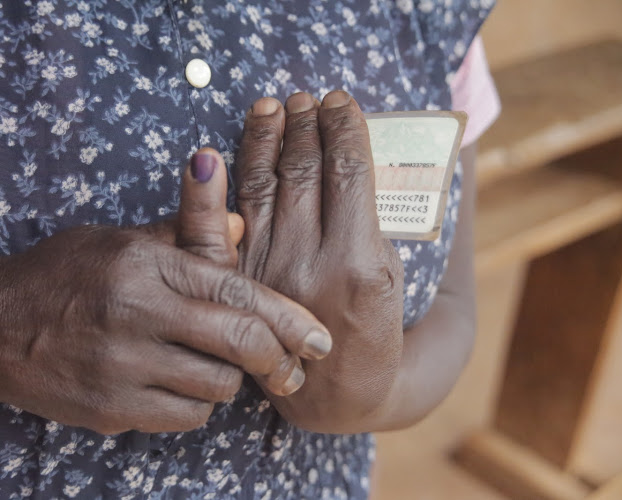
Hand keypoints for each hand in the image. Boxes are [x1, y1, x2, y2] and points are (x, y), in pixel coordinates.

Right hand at [0, 150, 330, 434]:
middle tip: (294, 362)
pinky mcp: (111, 411)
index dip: (288, 318)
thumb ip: (185, 235)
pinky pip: (185, 418)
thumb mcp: (118, 240)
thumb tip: (244, 227)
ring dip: (231, 377)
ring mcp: (121, 370)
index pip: (236, 292)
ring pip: (218, 388)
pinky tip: (183, 384)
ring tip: (216, 361)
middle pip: (239, 344)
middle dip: (278, 356)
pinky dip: (198, 404)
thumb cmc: (58, 274)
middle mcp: (135, 317)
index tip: (319, 337)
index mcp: (143, 267)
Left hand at [234, 91, 404, 431]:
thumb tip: (352, 157)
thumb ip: (373, 219)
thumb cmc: (377, 328)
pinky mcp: (242, 278)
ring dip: (269, 139)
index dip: (343, 128)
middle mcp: (309, 264)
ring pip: (265, 186)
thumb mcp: (392, 275)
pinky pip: (228, 217)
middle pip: (305, 172)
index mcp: (359, 264)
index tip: (341, 100)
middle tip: (309, 97)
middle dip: (307, 125)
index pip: (349, 174)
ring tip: (275, 106)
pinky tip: (230, 147)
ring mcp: (268, 271)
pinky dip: (231, 176)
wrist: (337, 393)